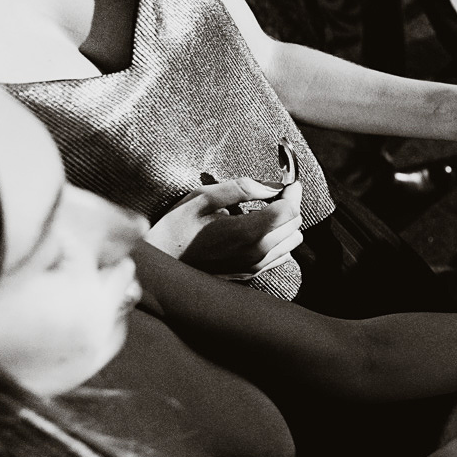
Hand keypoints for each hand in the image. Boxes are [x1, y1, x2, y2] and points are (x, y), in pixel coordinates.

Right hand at [144, 179, 303, 276]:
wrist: (162, 264)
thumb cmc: (177, 227)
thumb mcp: (203, 197)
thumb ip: (241, 188)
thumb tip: (272, 186)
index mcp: (247, 233)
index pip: (288, 211)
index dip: (292, 193)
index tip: (289, 182)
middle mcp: (257, 253)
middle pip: (294, 225)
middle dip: (289, 205)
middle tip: (273, 193)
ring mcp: (256, 266)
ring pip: (292, 241)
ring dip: (285, 224)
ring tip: (264, 212)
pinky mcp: (252, 274)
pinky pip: (282, 255)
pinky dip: (279, 240)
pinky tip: (258, 230)